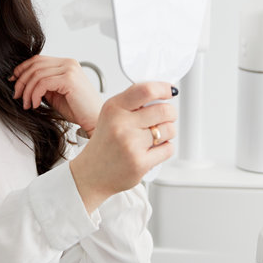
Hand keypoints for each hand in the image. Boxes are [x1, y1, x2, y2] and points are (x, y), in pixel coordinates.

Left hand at [12, 56, 103, 132]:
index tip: (13, 81)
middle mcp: (68, 63)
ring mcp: (69, 69)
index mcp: (66, 63)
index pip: (38, 60)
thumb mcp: (55, 94)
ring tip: (27, 104)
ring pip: (37, 75)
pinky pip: (43, 83)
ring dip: (27, 91)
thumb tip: (23, 82)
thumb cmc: (78, 109)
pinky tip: (36, 104)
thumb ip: (43, 84)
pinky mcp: (69, 79)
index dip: (22, 69)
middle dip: (22, 81)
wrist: (94, 119)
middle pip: (35, 65)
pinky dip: (35, 94)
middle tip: (17, 96)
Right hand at [68, 81, 176, 212]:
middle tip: (164, 118)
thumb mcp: (111, 115)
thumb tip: (162, 92)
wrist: (92, 174)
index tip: (170, 91)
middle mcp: (121, 124)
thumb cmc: (105, 144)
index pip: (146, 90)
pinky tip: (151, 151)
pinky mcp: (140, 162)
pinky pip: (168, 149)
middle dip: (170, 114)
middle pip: (164, 110)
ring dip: (167, 133)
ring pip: (169, 129)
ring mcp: (131, 144)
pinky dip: (164, 149)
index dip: (164, 89)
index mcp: (114, 108)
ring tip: (154, 138)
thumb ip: (133, 102)